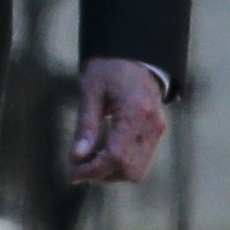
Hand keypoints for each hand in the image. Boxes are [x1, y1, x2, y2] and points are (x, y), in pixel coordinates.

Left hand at [69, 58, 168, 184]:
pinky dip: (121, 164)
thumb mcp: (90, 90)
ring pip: (137, 171)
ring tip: (87, 161)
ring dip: (111, 173)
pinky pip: (141, 160)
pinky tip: (101, 154)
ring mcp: (157, 130)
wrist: (135, 54)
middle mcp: (152, 126)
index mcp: (135, 113)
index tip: (71, 174)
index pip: (116, 156)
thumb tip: (76, 158)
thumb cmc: (108, 67)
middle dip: (101, 175)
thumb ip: (86, 125)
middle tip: (77, 168)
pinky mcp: (156, 132)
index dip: (92, 170)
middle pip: (129, 170)